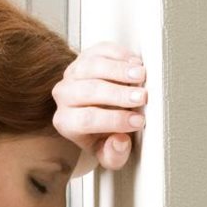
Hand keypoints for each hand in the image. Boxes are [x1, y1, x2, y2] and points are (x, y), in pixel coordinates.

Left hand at [52, 42, 146, 170]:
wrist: (99, 112)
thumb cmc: (104, 134)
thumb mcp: (109, 153)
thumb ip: (114, 155)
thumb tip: (119, 142)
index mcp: (66, 122)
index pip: (87, 120)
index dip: (114, 120)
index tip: (138, 121)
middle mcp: (64, 96)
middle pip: (89, 91)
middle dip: (118, 94)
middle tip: (142, 98)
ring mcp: (73, 73)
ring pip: (92, 67)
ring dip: (119, 70)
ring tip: (141, 75)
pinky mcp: (85, 55)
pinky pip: (100, 51)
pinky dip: (119, 55)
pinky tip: (135, 63)